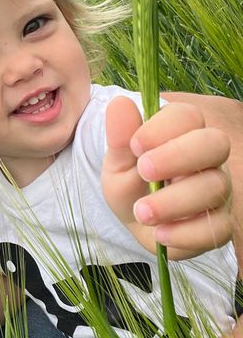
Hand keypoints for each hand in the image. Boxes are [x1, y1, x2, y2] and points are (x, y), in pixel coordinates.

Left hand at [103, 97, 231, 258]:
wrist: (137, 222)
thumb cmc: (131, 185)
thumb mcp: (117, 164)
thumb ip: (120, 138)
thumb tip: (119, 103)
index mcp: (182, 133)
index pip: (187, 115)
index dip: (163, 128)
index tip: (135, 145)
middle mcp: (207, 158)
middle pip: (214, 143)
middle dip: (178, 156)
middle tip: (144, 170)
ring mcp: (217, 190)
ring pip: (214, 187)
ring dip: (174, 201)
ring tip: (142, 211)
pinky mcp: (220, 224)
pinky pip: (215, 227)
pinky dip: (185, 233)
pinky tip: (160, 233)